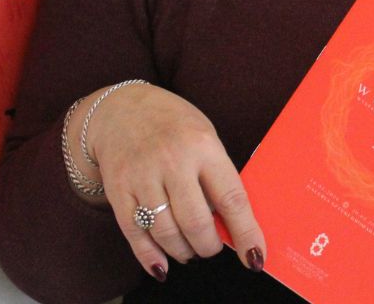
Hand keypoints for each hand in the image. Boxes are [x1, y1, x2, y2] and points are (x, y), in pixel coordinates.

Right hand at [80, 84, 265, 282]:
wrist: (122, 108)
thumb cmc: (174, 126)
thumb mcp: (205, 137)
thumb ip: (217, 176)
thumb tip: (231, 224)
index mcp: (203, 146)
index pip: (231, 198)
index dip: (245, 233)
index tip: (256, 256)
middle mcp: (172, 161)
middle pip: (196, 223)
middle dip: (209, 246)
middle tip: (211, 246)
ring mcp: (142, 176)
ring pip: (166, 233)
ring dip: (184, 251)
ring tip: (190, 249)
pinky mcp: (118, 191)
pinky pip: (136, 234)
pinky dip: (151, 256)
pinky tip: (163, 264)